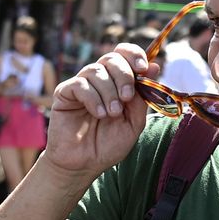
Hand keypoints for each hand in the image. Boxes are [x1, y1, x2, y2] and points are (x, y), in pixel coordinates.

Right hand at [41, 46, 154, 180]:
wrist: (83, 165)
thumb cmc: (107, 145)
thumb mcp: (133, 123)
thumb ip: (142, 98)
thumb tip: (154, 67)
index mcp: (117, 83)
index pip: (124, 55)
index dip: (134, 55)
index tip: (143, 69)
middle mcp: (99, 80)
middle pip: (112, 58)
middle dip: (124, 75)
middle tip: (126, 97)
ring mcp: (81, 85)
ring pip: (96, 70)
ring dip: (109, 92)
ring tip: (111, 114)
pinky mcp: (64, 93)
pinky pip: (80, 84)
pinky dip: (93, 98)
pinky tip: (98, 114)